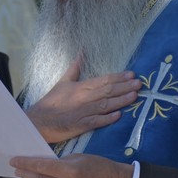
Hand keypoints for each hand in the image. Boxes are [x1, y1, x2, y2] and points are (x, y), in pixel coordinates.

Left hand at [9, 154, 132, 177]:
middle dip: (26, 174)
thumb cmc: (97, 166)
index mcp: (70, 172)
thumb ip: (58, 163)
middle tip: (16, 168)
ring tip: (29, 176)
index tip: (13, 161)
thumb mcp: (77, 158)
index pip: (41, 167)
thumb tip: (39, 167)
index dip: (25, 164)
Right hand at [25, 58, 139, 142]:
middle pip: (107, 91)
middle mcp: (83, 98)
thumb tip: (82, 51)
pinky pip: (96, 121)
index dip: (117, 77)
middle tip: (139, 83)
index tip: (131, 74)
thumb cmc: (51, 101)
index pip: (102, 80)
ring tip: (135, 96)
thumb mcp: (63, 81)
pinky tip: (119, 115)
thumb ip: (75, 67)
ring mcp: (82, 112)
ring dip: (121, 101)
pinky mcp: (80, 125)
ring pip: (105, 105)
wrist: (38, 121)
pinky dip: (107, 118)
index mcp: (79, 87)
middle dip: (124, 87)